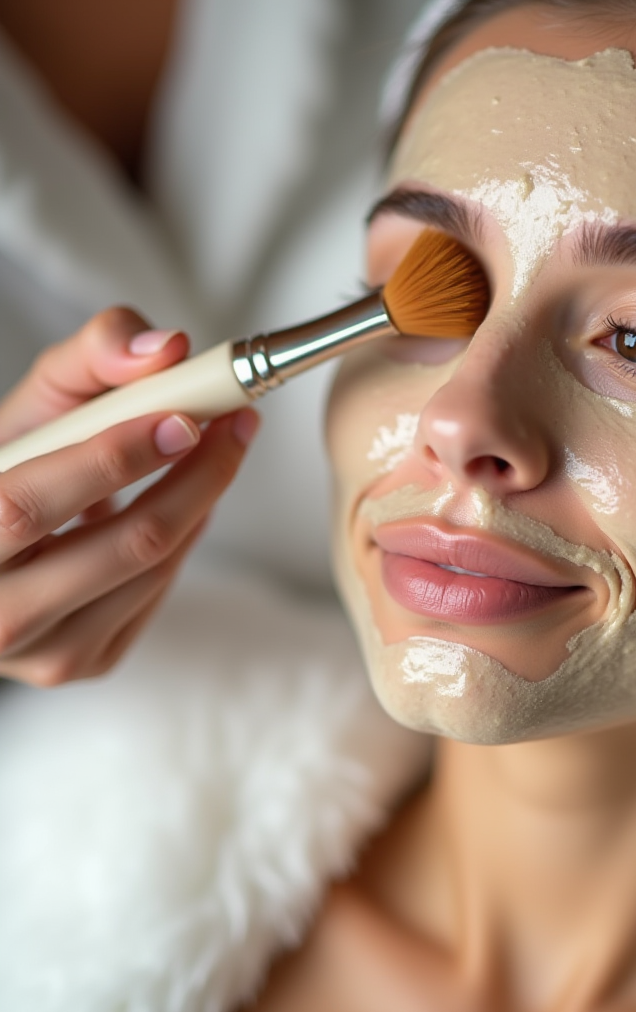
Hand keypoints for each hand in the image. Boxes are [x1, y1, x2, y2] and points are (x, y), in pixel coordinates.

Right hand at [0, 307, 259, 686]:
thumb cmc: (8, 468)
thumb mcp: (32, 409)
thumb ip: (89, 361)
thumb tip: (168, 349)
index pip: (27, 506)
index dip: (112, 459)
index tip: (183, 417)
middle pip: (124, 547)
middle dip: (196, 477)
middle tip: (236, 424)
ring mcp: (39, 651)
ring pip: (154, 570)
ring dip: (202, 500)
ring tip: (221, 446)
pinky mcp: (82, 662)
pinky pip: (156, 593)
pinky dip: (184, 537)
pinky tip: (184, 498)